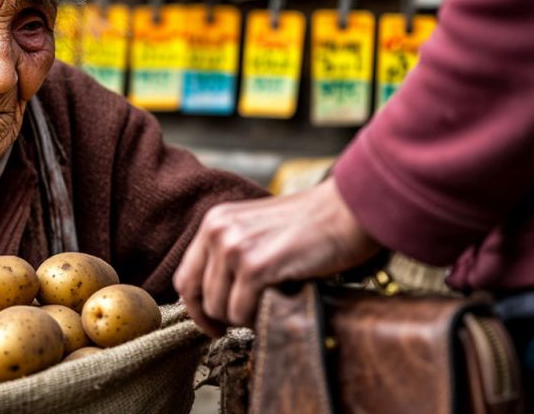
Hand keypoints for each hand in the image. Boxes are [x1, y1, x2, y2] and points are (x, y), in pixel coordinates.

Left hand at [173, 177, 380, 336]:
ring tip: (267, 305)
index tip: (211, 323)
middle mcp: (217, 231)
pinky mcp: (256, 266)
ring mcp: (234, 248)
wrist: (348, 211)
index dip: (195, 307)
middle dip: (220, 317)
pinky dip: (256, 318)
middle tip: (243, 321)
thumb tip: (213, 297)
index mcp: (214, 221)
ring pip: (219, 308)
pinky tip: (275, 304)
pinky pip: (241, 311)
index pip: (185, 276)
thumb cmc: (310, 225)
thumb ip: (231, 252)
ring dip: (242, 317)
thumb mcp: (255, 229)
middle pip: (199, 297)